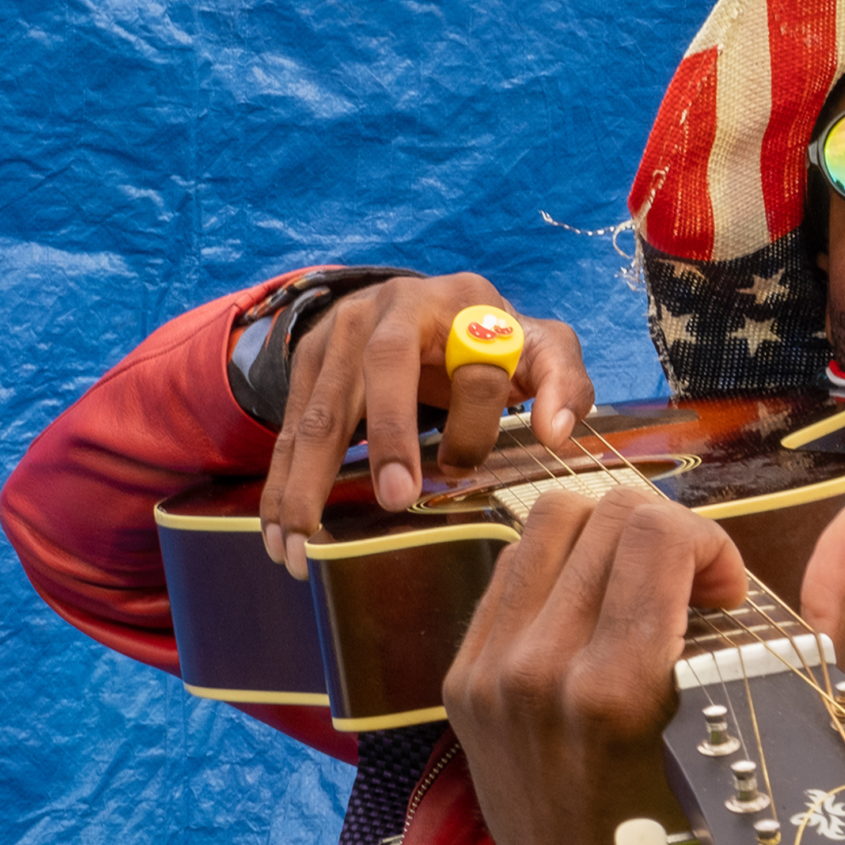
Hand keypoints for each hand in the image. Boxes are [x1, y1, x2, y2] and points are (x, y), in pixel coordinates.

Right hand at [258, 273, 594, 578]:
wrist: (429, 304)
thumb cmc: (496, 340)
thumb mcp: (544, 349)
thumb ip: (564, 384)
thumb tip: (555, 432)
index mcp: (464, 301)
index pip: (475, 360)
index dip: (474, 416)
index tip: (465, 468)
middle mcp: (395, 306)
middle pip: (385, 366)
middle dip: (388, 434)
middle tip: (393, 499)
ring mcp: (342, 331)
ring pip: (324, 405)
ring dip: (309, 478)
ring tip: (303, 543)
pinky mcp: (309, 360)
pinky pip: (291, 428)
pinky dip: (282, 483)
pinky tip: (280, 534)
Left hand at [443, 490, 844, 844]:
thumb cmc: (711, 841)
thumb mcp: (782, 730)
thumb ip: (825, 610)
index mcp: (613, 689)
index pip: (654, 532)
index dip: (711, 545)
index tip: (730, 597)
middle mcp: (537, 673)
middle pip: (602, 511)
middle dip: (668, 534)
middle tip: (697, 594)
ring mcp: (488, 677)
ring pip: (547, 522)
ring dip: (610, 537)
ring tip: (645, 591)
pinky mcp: (462, 683)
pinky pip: (509, 569)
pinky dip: (562, 569)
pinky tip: (599, 614)